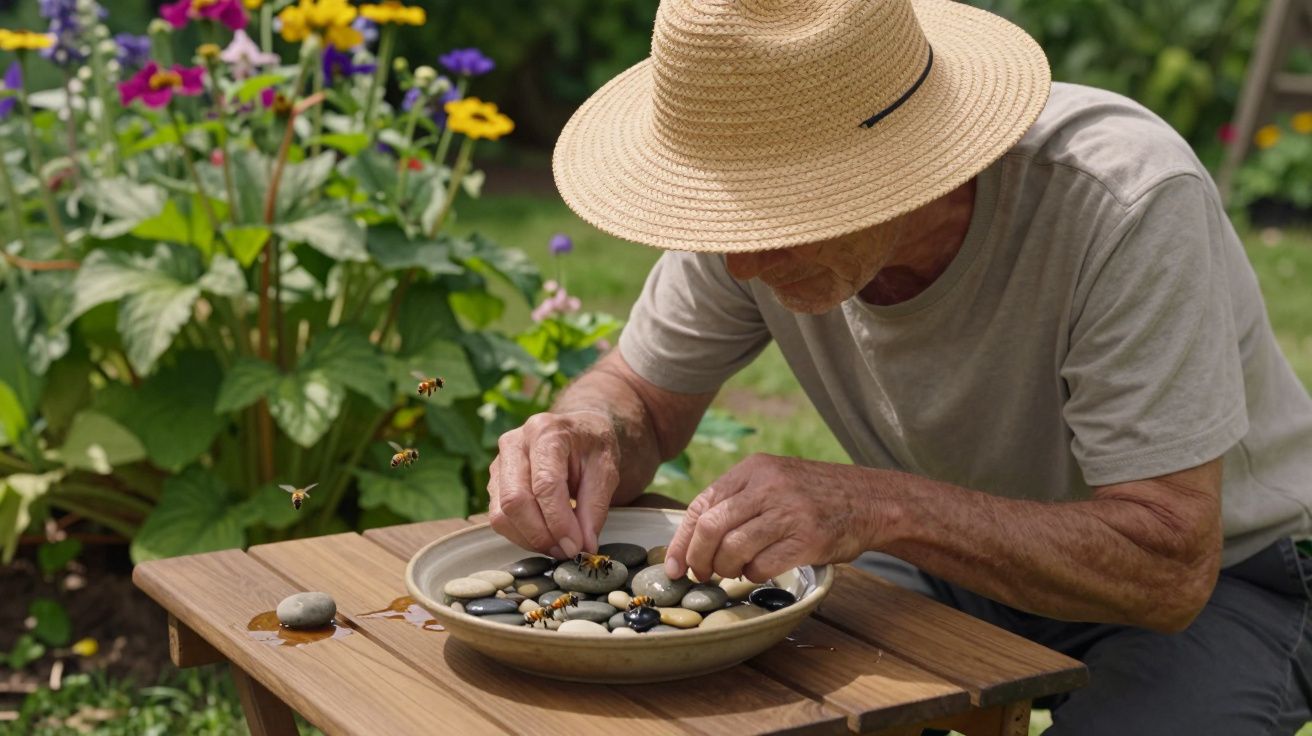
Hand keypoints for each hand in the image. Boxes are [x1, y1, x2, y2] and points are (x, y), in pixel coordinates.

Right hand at [487, 410, 620, 557]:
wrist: (578, 432)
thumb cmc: (592, 448)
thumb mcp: (606, 471)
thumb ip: (595, 508)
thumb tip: (584, 547)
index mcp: (546, 432)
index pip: (545, 484)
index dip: (559, 521)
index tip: (576, 546)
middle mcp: (514, 444)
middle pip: (515, 500)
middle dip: (541, 535)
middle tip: (566, 551)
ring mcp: (499, 463)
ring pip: (501, 514)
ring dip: (530, 540)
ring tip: (558, 547)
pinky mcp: (494, 482)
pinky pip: (499, 518)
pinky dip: (521, 536)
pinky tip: (545, 537)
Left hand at [664, 454, 880, 582]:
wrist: (872, 500)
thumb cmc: (816, 496)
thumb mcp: (775, 480)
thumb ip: (738, 499)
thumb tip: (693, 538)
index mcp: (754, 468)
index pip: (700, 504)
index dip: (681, 540)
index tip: (673, 565)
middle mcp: (769, 486)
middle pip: (711, 528)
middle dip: (698, 559)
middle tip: (700, 575)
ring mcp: (789, 511)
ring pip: (732, 549)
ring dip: (725, 569)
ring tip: (733, 571)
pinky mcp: (808, 539)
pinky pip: (762, 566)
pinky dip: (753, 575)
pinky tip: (759, 570)